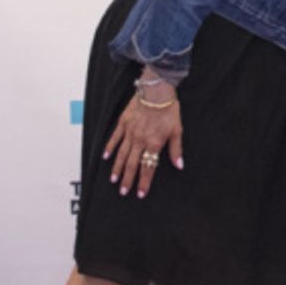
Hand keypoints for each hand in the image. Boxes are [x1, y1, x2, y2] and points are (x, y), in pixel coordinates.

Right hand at [104, 83, 183, 199]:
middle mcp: (140, 140)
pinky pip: (114, 138)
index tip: (140, 193)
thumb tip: (179, 165)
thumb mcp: (177, 130)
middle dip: (128, 180)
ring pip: (121, 154)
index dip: (144, 182)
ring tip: (114, 180)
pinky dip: (109, 149)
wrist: (157, 91)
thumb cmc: (168, 110)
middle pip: (132, 164)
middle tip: (124, 192)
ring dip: (117, 169)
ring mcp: (130, 132)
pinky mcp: (123, 123)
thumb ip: (176, 150)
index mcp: (154, 143)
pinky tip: (106, 158)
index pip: (148, 167)